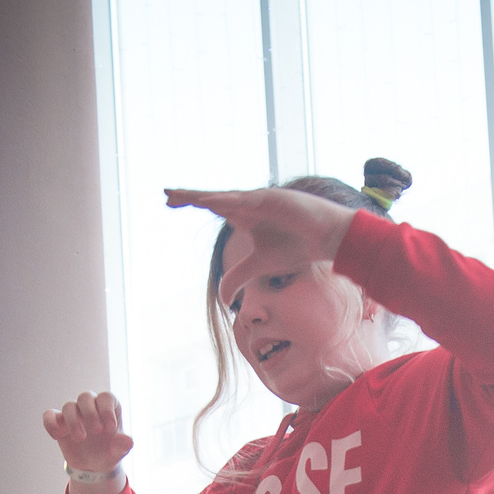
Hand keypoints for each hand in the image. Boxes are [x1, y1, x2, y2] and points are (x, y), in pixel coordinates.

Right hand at [41, 391, 134, 473]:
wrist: (93, 466)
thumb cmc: (109, 453)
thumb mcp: (118, 452)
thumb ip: (123, 446)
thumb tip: (128, 442)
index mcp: (108, 407)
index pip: (106, 397)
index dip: (107, 410)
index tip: (109, 428)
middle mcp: (90, 406)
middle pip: (85, 396)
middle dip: (90, 413)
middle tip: (96, 431)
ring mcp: (73, 414)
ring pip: (69, 406)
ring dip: (73, 421)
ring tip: (80, 438)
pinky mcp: (59, 423)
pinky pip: (49, 415)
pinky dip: (50, 422)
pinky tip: (56, 435)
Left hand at [166, 185, 359, 307]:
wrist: (328, 240)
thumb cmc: (297, 248)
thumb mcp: (259, 267)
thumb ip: (238, 277)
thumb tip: (222, 300)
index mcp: (244, 215)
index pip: (211, 206)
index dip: (191, 203)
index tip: (168, 204)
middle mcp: (249, 203)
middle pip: (213, 197)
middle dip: (189, 195)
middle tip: (165, 193)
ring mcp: (261, 199)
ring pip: (226, 196)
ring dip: (204, 195)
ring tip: (182, 194)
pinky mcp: (274, 198)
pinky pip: (247, 200)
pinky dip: (229, 200)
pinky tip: (212, 201)